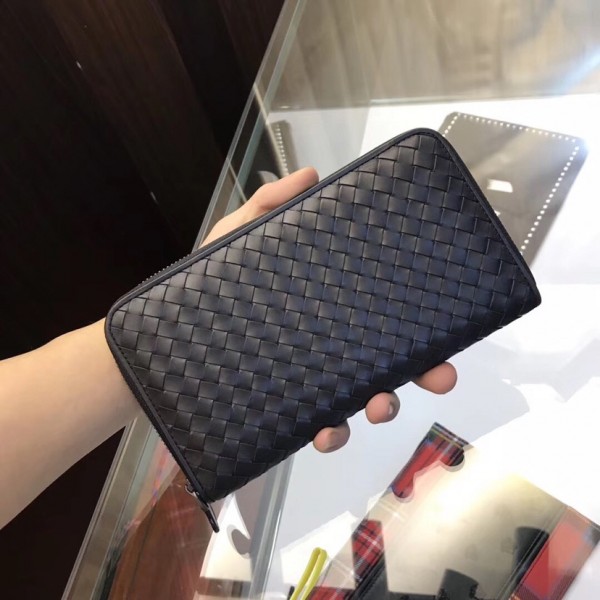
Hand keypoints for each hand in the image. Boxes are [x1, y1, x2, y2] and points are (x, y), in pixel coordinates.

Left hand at [201, 168, 456, 452]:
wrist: (161, 348)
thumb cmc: (201, 293)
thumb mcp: (232, 240)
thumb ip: (267, 207)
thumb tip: (312, 174)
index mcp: (323, 309)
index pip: (378, 313)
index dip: (414, 322)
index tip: (442, 324)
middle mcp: (324, 346)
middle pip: (385, 360)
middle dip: (421, 371)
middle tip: (439, 374)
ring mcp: (307, 381)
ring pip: (360, 399)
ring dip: (383, 407)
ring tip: (379, 405)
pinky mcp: (283, 410)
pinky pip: (317, 427)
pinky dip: (330, 434)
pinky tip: (324, 431)